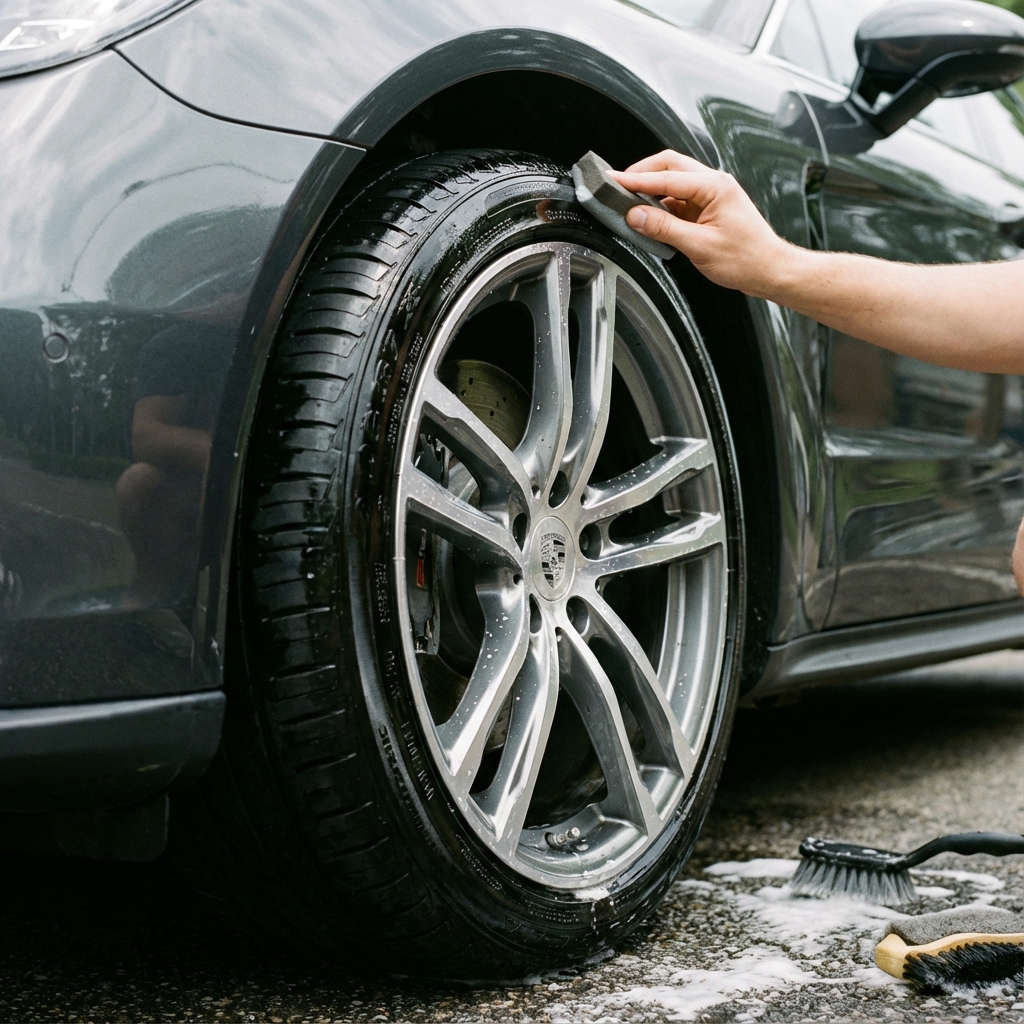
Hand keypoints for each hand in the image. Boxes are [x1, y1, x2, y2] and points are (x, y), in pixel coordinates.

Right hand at [610, 150, 795, 296]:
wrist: (769, 270)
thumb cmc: (746, 259)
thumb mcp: (699, 246)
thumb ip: (664, 229)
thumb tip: (636, 216)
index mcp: (714, 186)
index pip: (666, 176)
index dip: (636, 180)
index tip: (613, 180)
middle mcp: (714, 184)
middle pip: (669, 166)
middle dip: (642, 175)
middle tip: (618, 186)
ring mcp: (711, 195)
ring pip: (673, 182)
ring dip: (652, 191)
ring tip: (630, 204)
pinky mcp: (708, 208)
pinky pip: (679, 200)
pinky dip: (661, 206)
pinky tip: (650, 219)